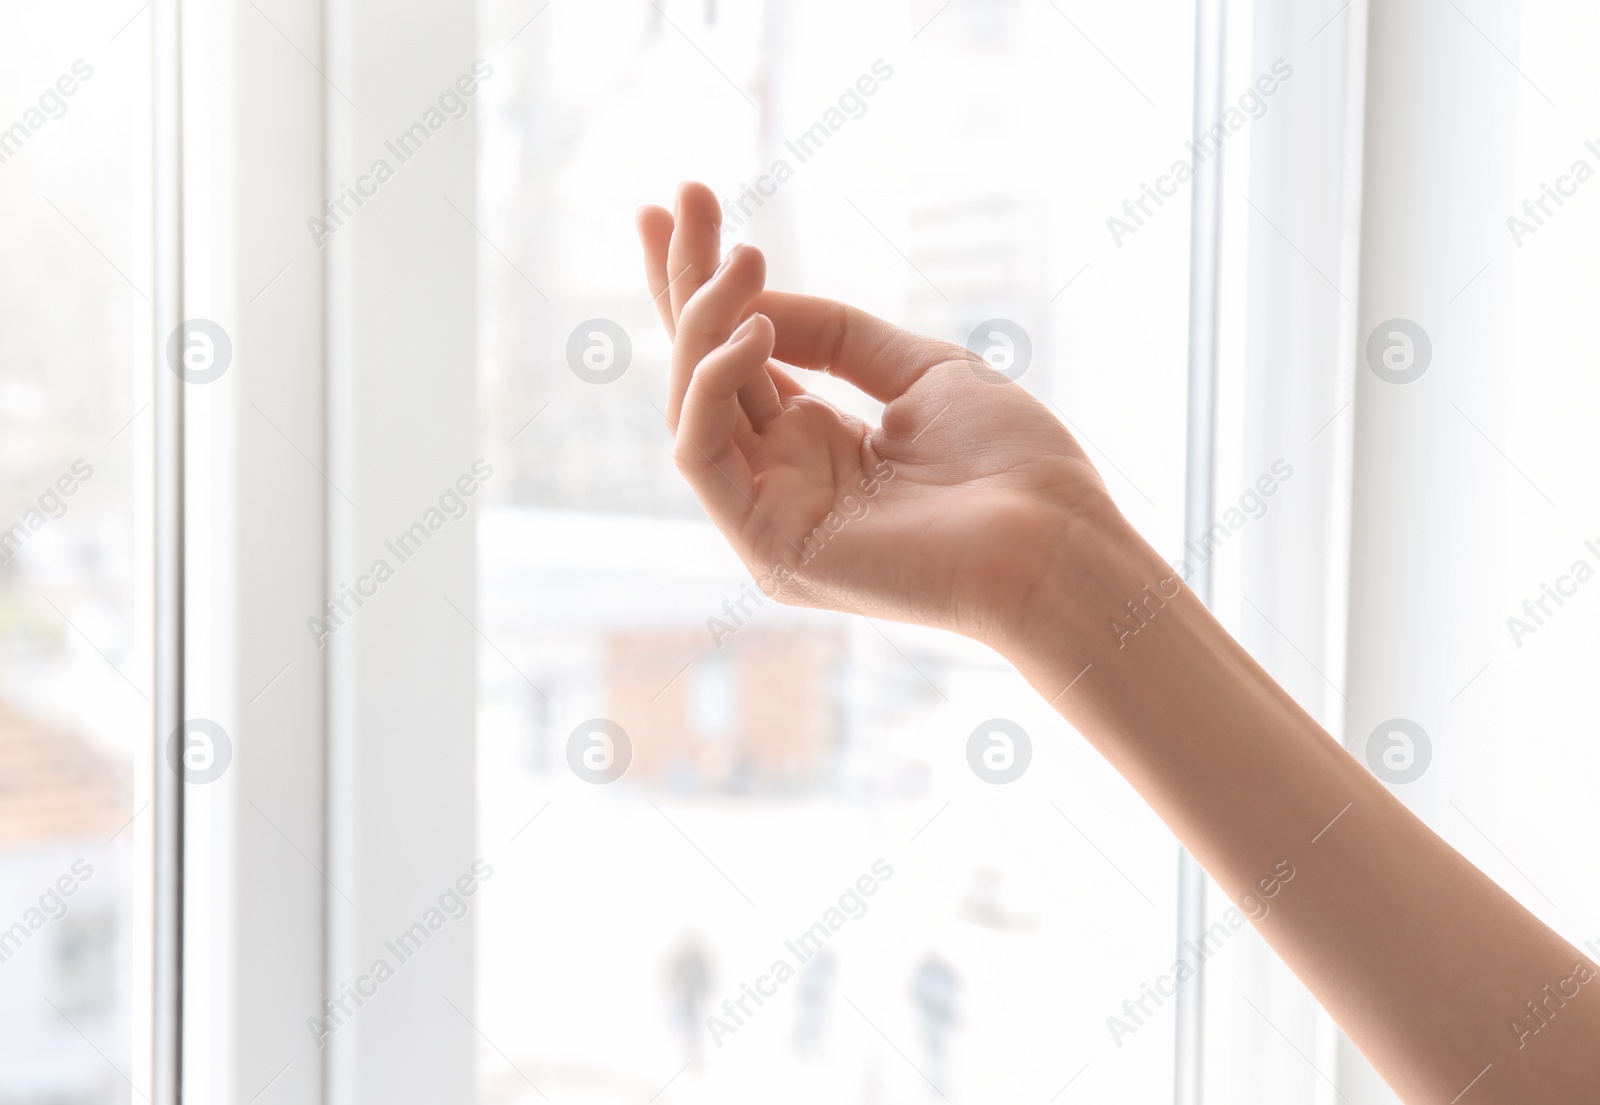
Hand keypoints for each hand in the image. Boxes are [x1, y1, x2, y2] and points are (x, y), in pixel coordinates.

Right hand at [636, 183, 1120, 648]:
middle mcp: (784, 481)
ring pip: (693, 407)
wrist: (1055, 543)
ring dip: (703, 323)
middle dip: (685, 284)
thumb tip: (754, 300)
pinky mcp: (767, 547)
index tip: (687, 201)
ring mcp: (770, 517)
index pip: (741, 358)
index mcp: (820, 446)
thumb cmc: (1011, 465)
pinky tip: (756, 329)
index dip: (707, 285)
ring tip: (739, 258)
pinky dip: (713, 386)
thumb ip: (835, 336)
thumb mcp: (920, 371)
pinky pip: (701, 455)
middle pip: (704, 373)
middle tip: (676, 200)